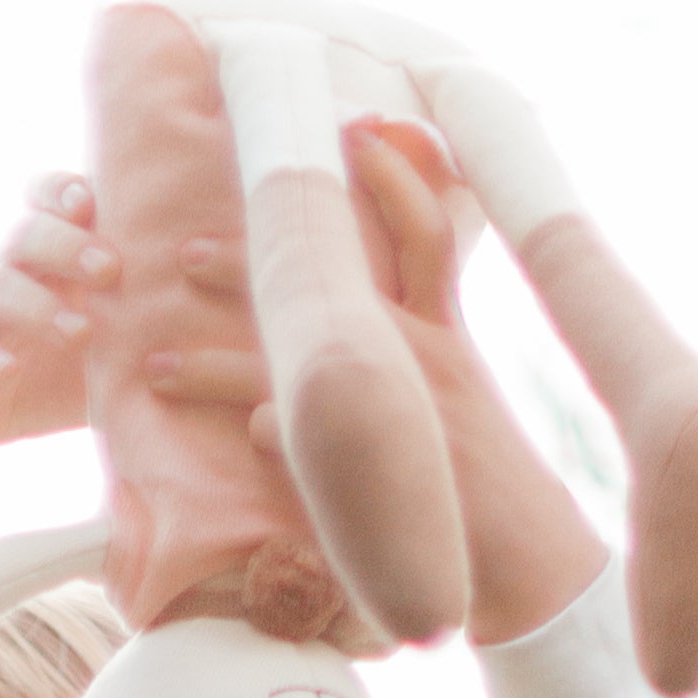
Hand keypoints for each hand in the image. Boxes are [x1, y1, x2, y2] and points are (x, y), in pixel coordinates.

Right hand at [0, 175, 120, 482]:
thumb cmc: (41, 373)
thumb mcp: (101, 351)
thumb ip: (145, 329)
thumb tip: (239, 328)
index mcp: (42, 259)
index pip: (49, 202)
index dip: (67, 191)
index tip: (97, 200)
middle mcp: (1, 268)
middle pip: (27, 234)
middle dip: (68, 244)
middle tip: (112, 269)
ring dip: (35, 302)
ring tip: (78, 331)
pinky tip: (1, 366)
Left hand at [141, 130, 607, 646]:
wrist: (537, 570)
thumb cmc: (484, 498)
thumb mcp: (457, 411)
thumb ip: (402, 369)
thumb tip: (287, 396)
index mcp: (443, 335)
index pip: (421, 227)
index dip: (392, 171)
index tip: (352, 127)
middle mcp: (423, 357)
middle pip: (337, 279)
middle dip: (256, 257)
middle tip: (183, 253)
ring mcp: (406, 409)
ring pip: (300, 362)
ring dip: (223, 365)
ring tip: (160, 366)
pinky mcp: (393, 469)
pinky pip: (321, 438)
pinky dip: (281, 432)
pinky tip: (249, 437)